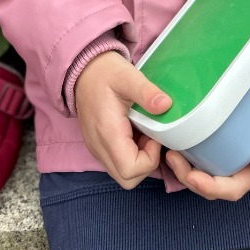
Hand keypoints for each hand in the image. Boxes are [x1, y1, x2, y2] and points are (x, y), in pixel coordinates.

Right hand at [74, 51, 171, 188]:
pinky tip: (134, 131)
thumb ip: (146, 91)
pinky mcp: (98, 146)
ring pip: (122, 174)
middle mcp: (99, 147)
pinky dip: (131, 154)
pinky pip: (117, 163)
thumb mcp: (127, 76)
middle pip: (127, 179)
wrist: (82, 70)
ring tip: (143, 131)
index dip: (149, 159)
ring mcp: (97, 149)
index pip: (130, 170)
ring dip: (139, 159)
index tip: (154, 135)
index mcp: (107, 133)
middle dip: (146, 164)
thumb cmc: (105, 72)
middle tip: (150, 136)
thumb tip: (166, 104)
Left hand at [165, 104, 249, 200]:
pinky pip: (202, 156)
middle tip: (172, 157)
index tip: (193, 177)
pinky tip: (177, 139)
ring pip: (202, 173)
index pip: (229, 189)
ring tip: (169, 149)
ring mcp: (228, 159)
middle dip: (188, 178)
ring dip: (184, 168)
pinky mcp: (220, 145)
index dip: (209, 187)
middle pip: (210, 185)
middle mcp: (238, 169)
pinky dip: (188, 153)